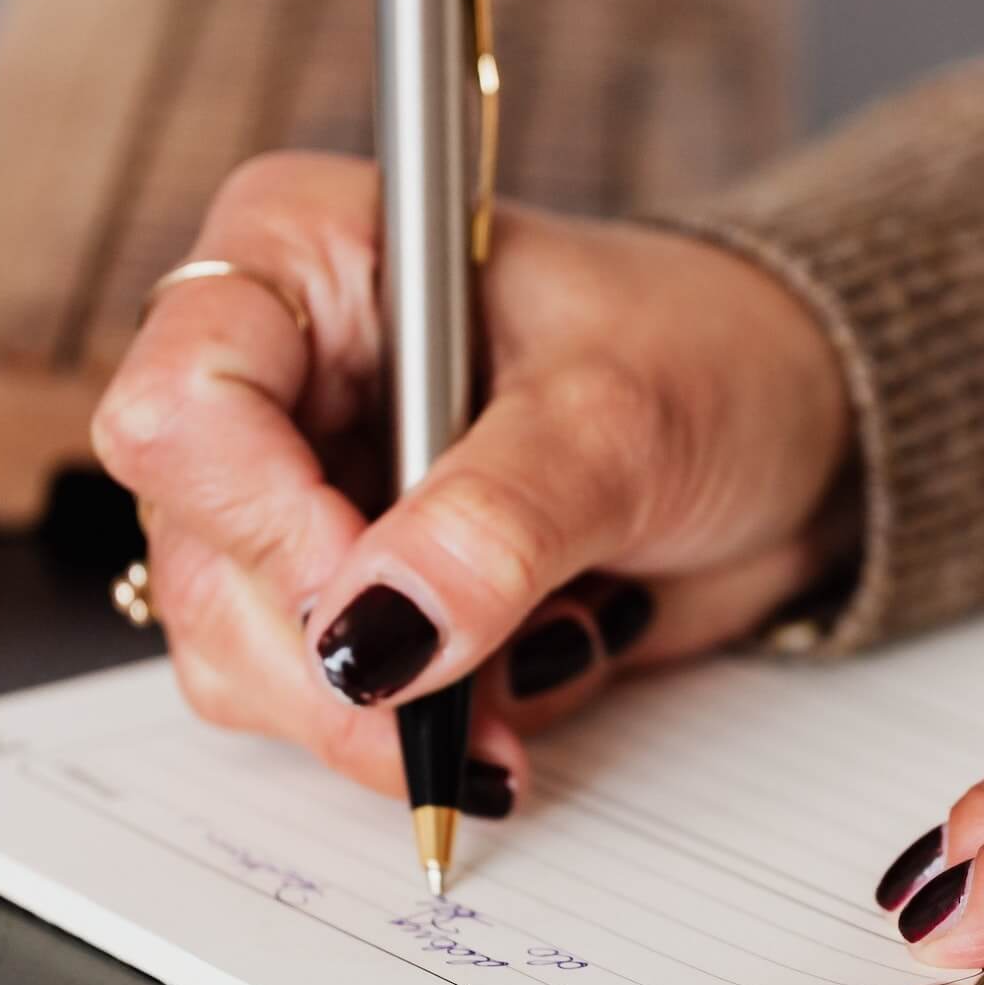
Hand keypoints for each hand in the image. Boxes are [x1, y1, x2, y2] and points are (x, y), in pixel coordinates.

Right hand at [92, 152, 852, 801]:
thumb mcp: (621, 419)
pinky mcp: (352, 593)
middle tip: (456, 709)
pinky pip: (321, 704)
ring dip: (382, 712)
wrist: (798, 431)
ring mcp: (303, 491)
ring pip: (239, 652)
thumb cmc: (713, 357)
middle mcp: (278, 372)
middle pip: (201, 555)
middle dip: (333, 661)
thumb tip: (377, 640)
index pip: (185, 401)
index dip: (265, 525)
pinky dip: (423, 728)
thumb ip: (497, 523)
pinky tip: (526, 677)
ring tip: (529, 675)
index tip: (382, 610)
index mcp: (307, 256)